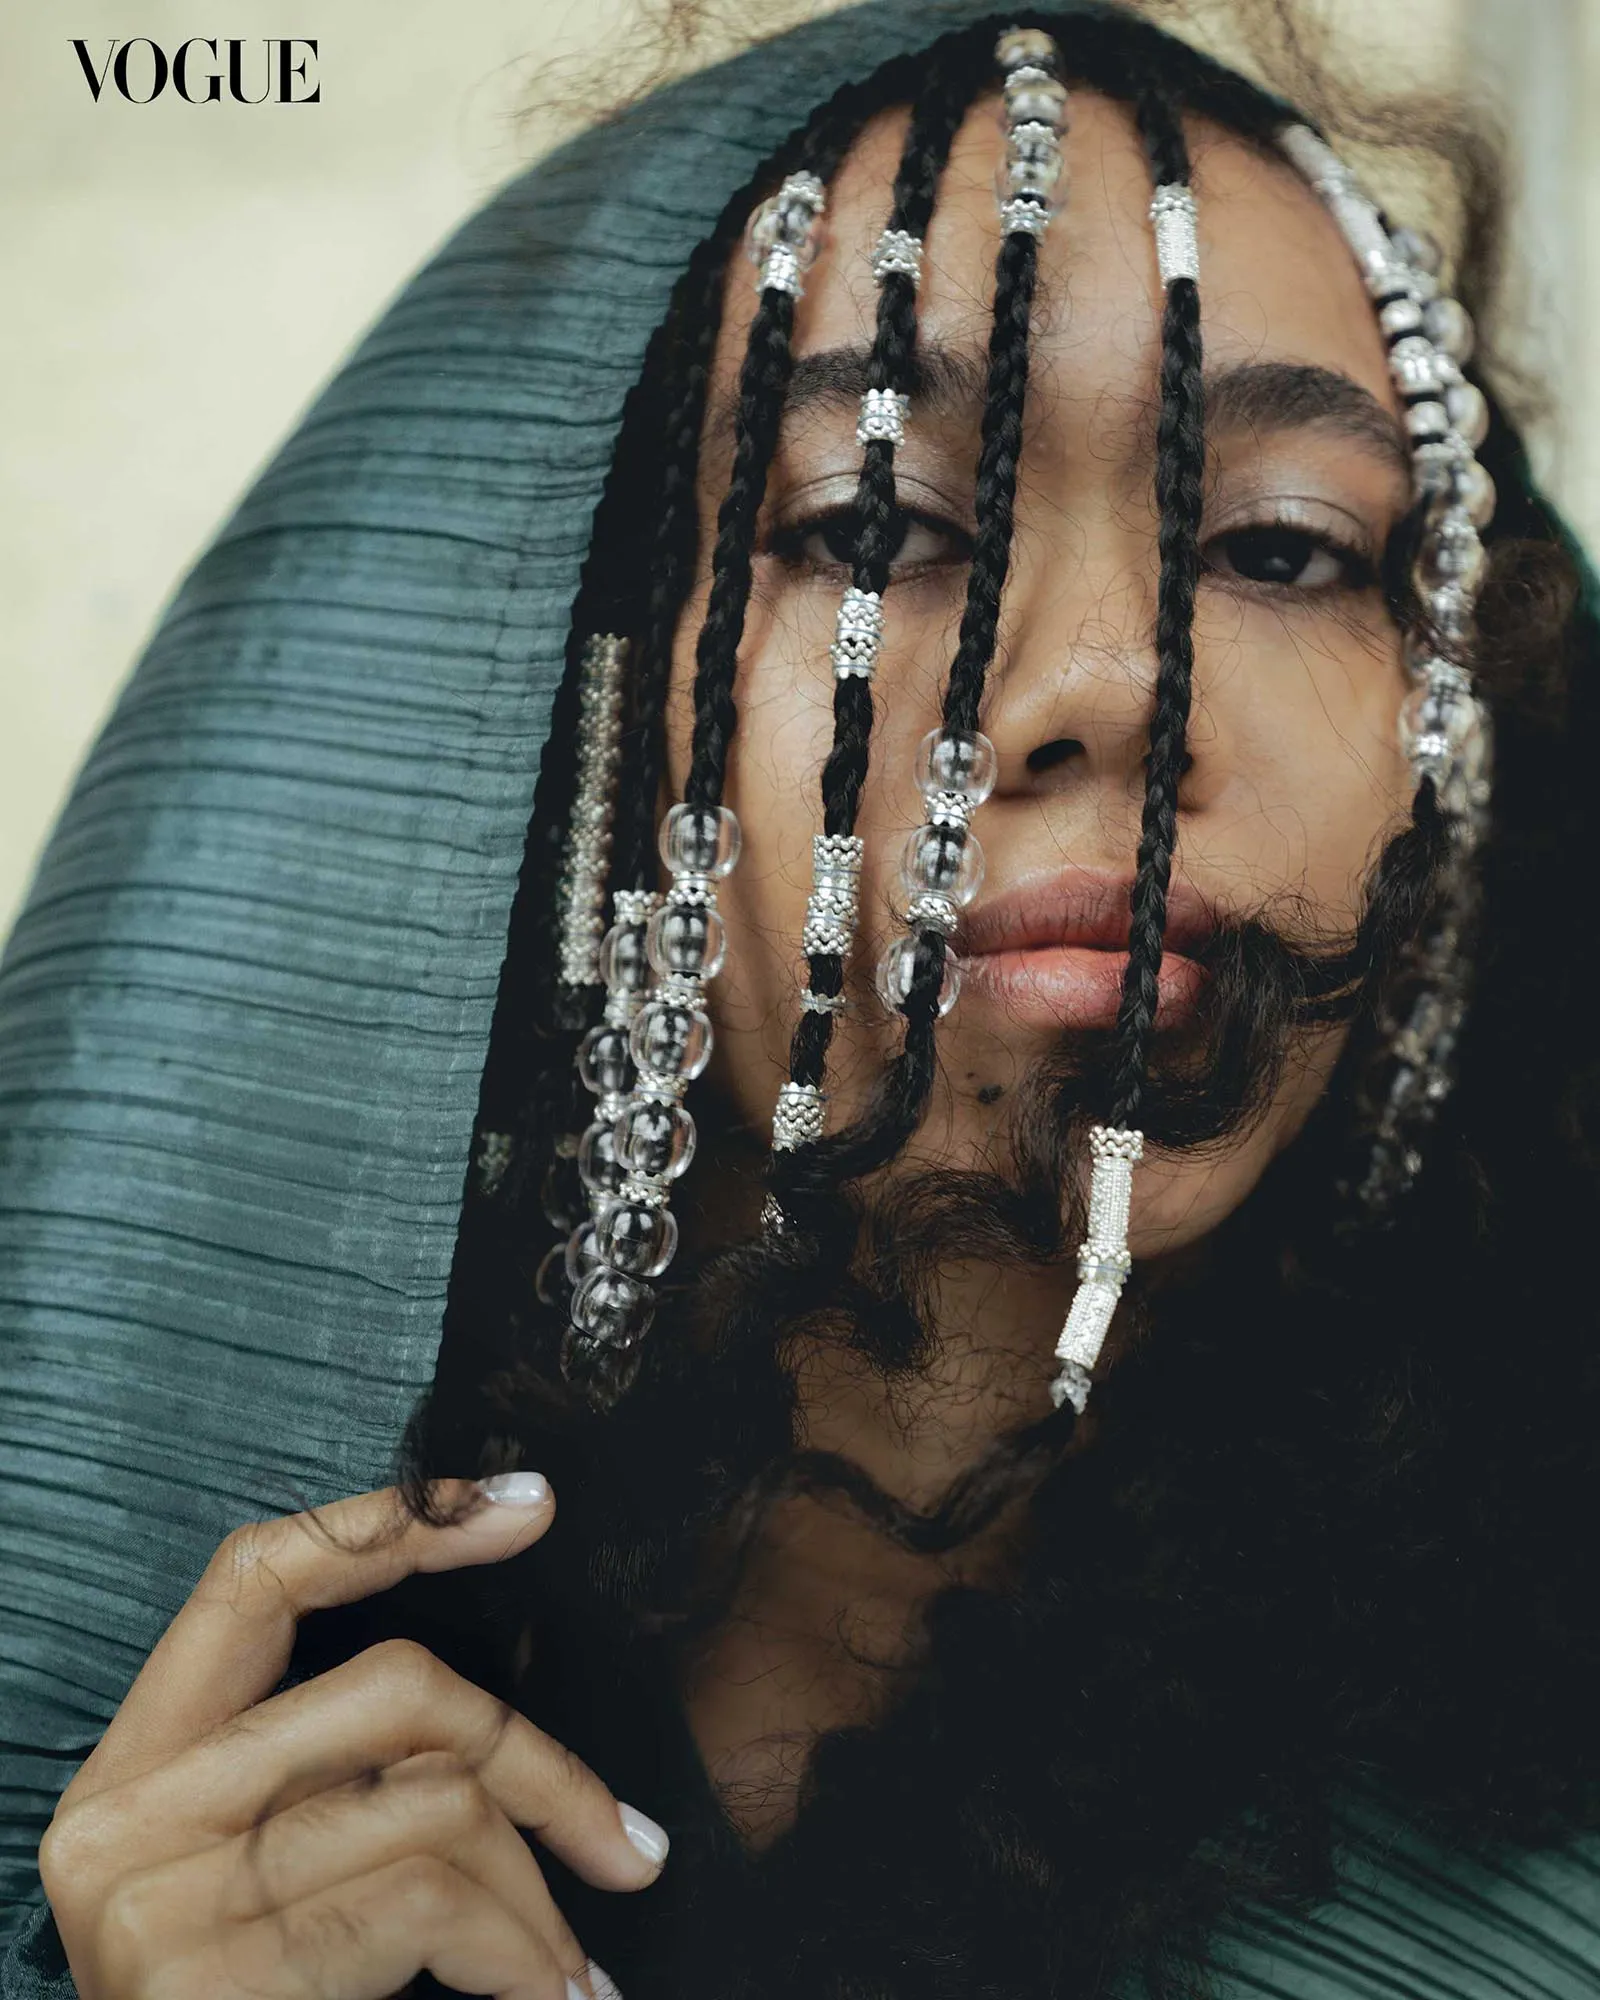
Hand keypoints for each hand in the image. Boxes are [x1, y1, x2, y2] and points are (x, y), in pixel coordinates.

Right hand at [39, 1476, 663, 1998]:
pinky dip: (527, 1953)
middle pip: (399, 1685)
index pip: (257, 1574)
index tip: (526, 1505)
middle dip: (543, 1762)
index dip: (393, 1521)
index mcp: (139, 1759)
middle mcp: (129, 1810)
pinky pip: (435, 1899)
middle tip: (631, 1843)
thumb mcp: (259, 1874)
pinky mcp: (217, 1972)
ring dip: (544, 1896)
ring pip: (441, 1800)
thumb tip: (500, 1719)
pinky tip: (557, 1997)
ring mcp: (164, 1892)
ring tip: (577, 1969)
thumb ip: (334, 1775)